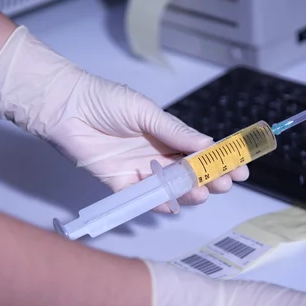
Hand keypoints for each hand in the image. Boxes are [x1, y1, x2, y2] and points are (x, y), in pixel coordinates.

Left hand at [0, 26, 247, 211]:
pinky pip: (142, 198)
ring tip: (200, 193)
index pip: (199, 152)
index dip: (220, 161)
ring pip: (170, 187)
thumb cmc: (106, 101)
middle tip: (223, 185)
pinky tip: (171, 204)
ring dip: (187, 192)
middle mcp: (157, 154)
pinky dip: (157, 203)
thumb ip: (175, 132)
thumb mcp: (146, 112)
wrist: (66, 107)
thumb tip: (208, 145)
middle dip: (209, 180)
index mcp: (167, 134)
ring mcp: (139, 170)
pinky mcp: (120, 183)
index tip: (240, 169)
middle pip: (189, 173)